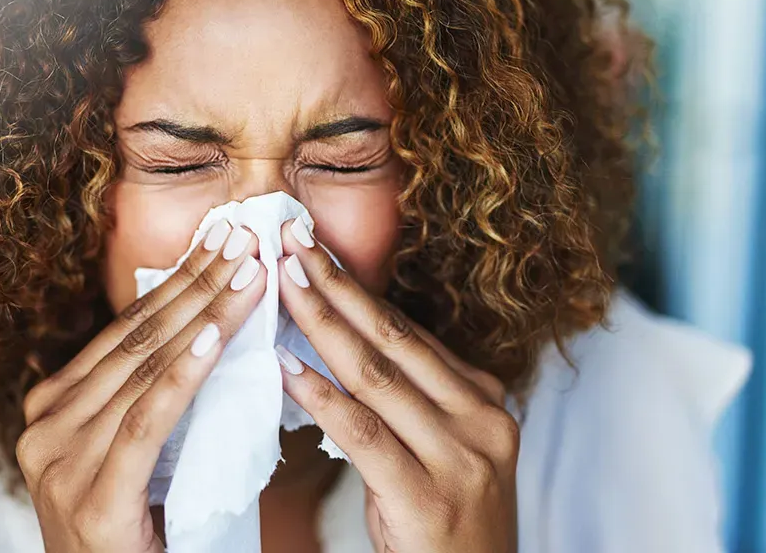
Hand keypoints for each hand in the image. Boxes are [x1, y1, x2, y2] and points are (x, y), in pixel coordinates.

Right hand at [18, 221, 266, 552]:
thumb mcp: (135, 460)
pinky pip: (145, 424)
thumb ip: (151, 406)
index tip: (221, 241)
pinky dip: (182, 377)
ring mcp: (58, 463)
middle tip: (243, 238)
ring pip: (143, 371)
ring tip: (249, 274)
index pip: (124, 333)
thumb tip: (209, 335)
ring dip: (205, 316)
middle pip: (134, 341)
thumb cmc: (133, 540)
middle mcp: (44, 428)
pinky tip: (213, 338)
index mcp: (51, 411)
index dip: (177, 282)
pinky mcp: (91, 500)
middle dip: (196, 284)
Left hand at [274, 218, 519, 552]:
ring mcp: (461, 458)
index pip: (409, 333)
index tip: (311, 249)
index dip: (355, 288)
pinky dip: (319, 395)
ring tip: (279, 284)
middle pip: (394, 340)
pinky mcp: (427, 498)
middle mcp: (483, 420)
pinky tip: (283, 366)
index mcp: (486, 401)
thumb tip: (341, 338)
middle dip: (336, 286)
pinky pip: (362, 433)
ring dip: (321, 324)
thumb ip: (405, 399)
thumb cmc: (441, 525)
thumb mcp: (437, 450)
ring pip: (376, 376)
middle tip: (289, 241)